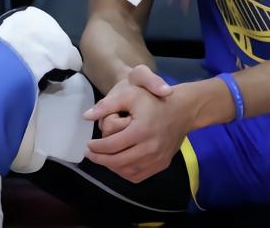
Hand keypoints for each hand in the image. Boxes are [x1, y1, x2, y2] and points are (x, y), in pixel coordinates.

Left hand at [83, 65, 187, 182]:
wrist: (183, 110)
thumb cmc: (154, 100)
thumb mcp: (131, 94)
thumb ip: (107, 104)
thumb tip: (86, 116)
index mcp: (141, 130)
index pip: (111, 146)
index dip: (96, 147)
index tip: (88, 144)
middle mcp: (150, 148)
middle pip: (117, 161)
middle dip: (100, 159)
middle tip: (91, 153)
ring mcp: (157, 158)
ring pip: (126, 171)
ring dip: (111, 166)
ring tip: (104, 158)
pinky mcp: (162, 164)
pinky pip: (138, 175)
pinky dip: (125, 172)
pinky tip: (119, 163)